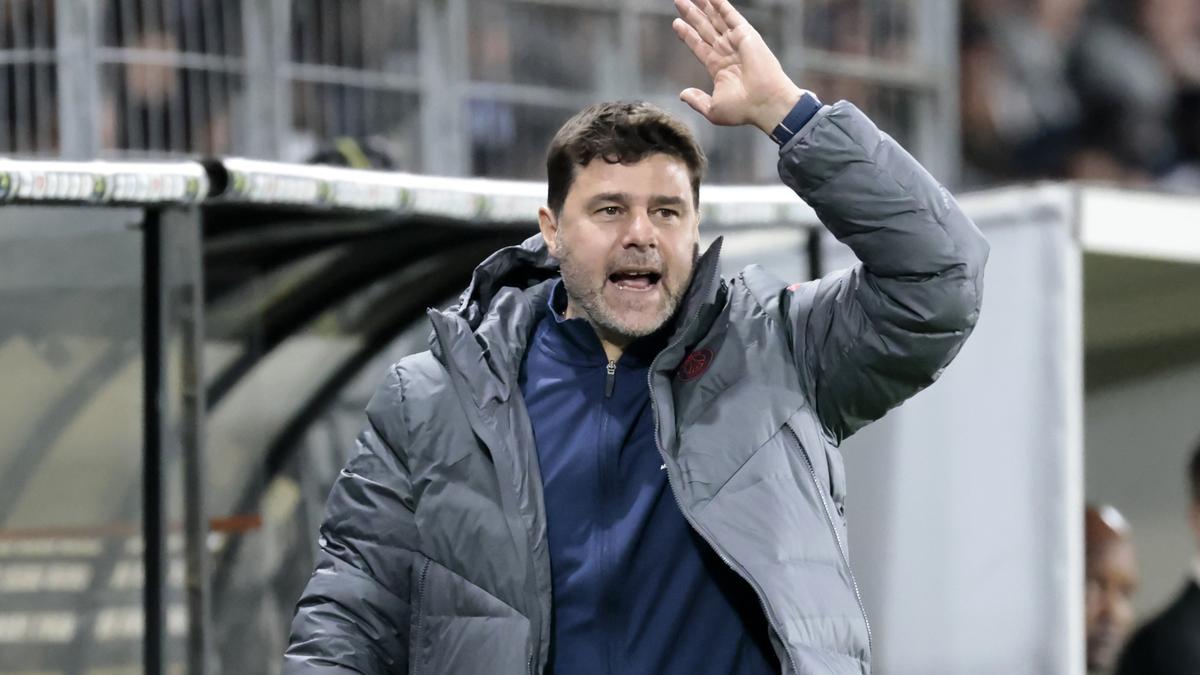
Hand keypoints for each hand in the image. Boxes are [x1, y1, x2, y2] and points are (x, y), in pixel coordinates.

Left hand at [671, 0, 804, 134]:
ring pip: (715, 19)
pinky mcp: (745, 34)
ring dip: (703, 6)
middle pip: (704, 28)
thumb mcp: (713, 109)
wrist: (765, 103)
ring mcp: (736, 42)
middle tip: (679, 0)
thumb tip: (682, 94)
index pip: (699, 45)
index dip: (687, 34)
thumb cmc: (743, 110)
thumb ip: (697, 100)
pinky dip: (720, 4)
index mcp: (719, 68)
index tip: (676, 22)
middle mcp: (726, 52)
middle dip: (692, 14)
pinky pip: (730, 15)